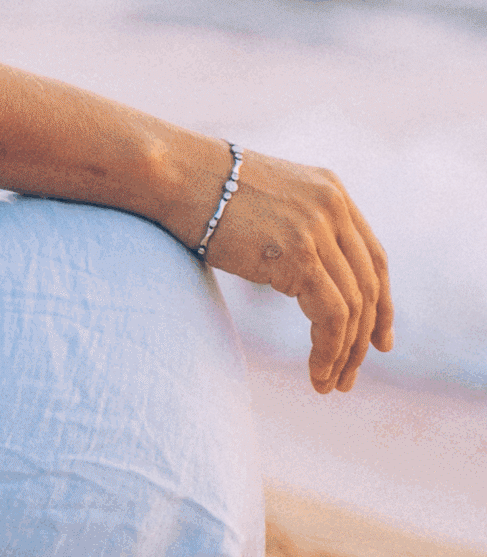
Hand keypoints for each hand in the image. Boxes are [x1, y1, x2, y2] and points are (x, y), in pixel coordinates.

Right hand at [178, 141, 393, 393]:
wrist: (174, 173)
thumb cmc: (203, 191)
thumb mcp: (268, 203)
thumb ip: (299, 230)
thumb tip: (308, 278)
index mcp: (331, 190)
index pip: (374, 258)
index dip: (383, 305)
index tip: (380, 343)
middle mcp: (333, 206)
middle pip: (368, 287)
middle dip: (362, 340)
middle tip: (348, 377)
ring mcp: (318, 228)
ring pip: (353, 308)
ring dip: (344, 354)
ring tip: (329, 384)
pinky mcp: (300, 254)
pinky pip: (332, 318)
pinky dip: (329, 352)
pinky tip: (316, 374)